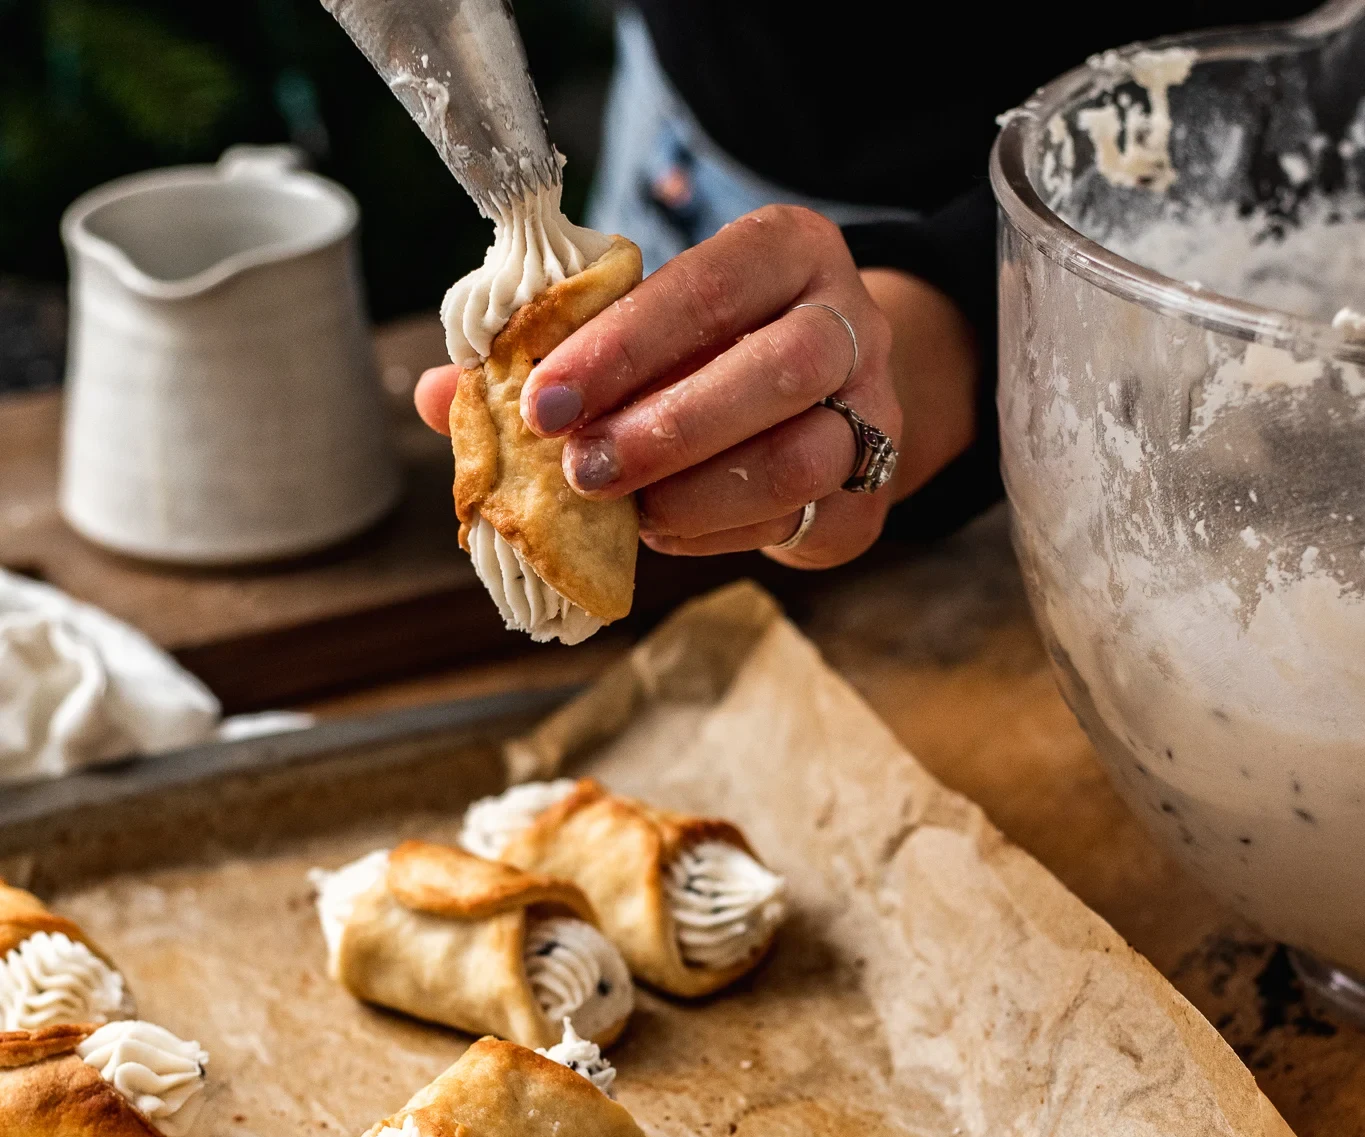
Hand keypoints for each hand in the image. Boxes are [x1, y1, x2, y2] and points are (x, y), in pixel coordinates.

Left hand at [413, 204, 977, 568]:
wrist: (822, 403)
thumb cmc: (709, 355)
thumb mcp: (640, 330)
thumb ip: (547, 355)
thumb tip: (434, 395)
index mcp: (785, 252)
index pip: (708, 286)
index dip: (622, 345)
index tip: (542, 398)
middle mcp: (847, 322)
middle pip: (776, 369)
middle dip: (665, 426)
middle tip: (580, 469)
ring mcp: (874, 411)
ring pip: (803, 456)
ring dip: (700, 493)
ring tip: (628, 512)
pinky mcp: (870, 499)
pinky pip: (803, 522)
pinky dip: (722, 535)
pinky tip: (666, 532)